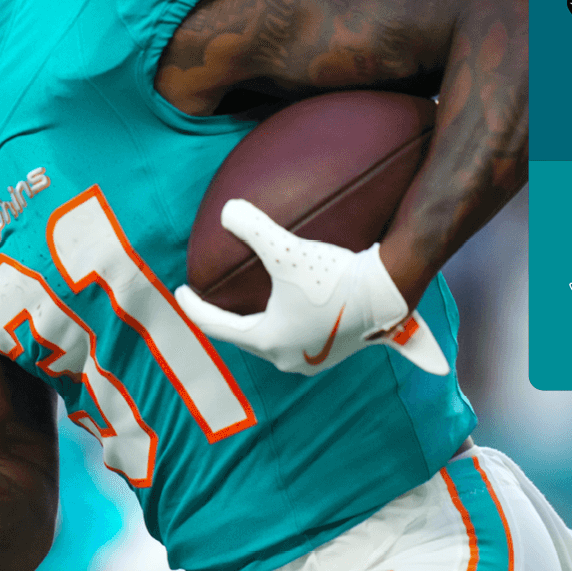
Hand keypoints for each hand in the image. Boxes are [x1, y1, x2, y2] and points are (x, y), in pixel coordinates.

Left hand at [174, 200, 448, 376]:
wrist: (390, 291)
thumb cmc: (335, 275)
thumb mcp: (287, 250)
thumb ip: (252, 228)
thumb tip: (225, 211)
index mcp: (268, 340)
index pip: (217, 326)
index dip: (194, 308)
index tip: (181, 292)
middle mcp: (289, 359)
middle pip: (247, 338)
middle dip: (229, 321)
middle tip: (213, 299)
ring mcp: (315, 359)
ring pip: (277, 341)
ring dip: (263, 324)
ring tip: (252, 305)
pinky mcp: (338, 352)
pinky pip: (310, 341)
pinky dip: (298, 329)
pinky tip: (298, 321)